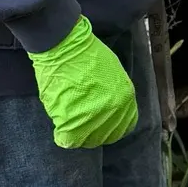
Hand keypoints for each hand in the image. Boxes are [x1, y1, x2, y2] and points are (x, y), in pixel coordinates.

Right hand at [29, 17, 137, 148]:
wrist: (65, 47)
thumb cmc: (88, 55)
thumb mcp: (115, 74)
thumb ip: (116, 93)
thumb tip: (111, 110)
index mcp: (126, 97)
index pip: (124, 126)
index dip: (112, 129)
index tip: (101, 127)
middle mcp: (114, 110)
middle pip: (105, 136)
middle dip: (94, 133)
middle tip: (82, 126)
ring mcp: (93, 116)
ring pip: (86, 139)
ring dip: (78, 133)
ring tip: (70, 121)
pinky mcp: (71, 120)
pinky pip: (68, 139)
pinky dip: (63, 135)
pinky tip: (61, 127)